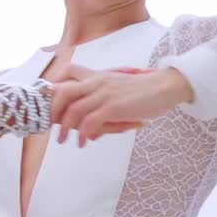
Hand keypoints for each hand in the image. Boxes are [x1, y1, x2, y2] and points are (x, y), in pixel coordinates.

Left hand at [50, 65, 194, 146]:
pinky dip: (83, 134)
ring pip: (74, 110)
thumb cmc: (144, 92)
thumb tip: (92, 133)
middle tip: (50, 126)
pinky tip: (84, 142)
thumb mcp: (118, 93)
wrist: (166, 86)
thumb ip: (102, 108)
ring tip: (63, 141)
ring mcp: (105, 93)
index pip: (67, 74)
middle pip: (62, 92)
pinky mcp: (114, 106)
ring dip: (65, 128)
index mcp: (97, 76)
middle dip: (52, 110)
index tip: (50, 105)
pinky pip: (91, 122)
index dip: (54, 89)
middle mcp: (97, 82)